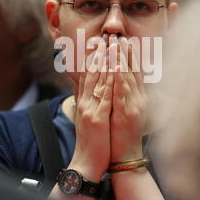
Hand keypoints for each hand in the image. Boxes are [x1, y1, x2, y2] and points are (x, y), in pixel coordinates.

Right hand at [68, 44, 113, 181]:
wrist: (86, 163)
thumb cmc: (91, 141)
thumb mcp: (88, 118)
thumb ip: (88, 101)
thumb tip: (90, 89)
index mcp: (83, 102)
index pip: (87, 75)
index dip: (92, 57)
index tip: (98, 42)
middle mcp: (85, 102)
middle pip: (91, 73)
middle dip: (98, 54)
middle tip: (105, 37)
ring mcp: (90, 109)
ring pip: (98, 80)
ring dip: (105, 61)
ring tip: (110, 45)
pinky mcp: (97, 118)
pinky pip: (104, 96)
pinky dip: (109, 81)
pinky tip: (115, 69)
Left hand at [110, 37, 146, 162]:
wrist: (125, 157)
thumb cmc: (123, 135)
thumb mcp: (127, 112)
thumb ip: (126, 97)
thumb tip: (121, 83)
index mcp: (139, 98)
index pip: (136, 73)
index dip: (131, 56)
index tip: (125, 41)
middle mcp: (139, 99)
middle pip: (133, 72)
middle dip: (125, 53)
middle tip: (119, 37)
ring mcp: (133, 106)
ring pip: (128, 79)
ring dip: (121, 61)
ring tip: (116, 45)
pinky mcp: (126, 114)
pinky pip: (122, 94)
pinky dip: (119, 80)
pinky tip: (115, 68)